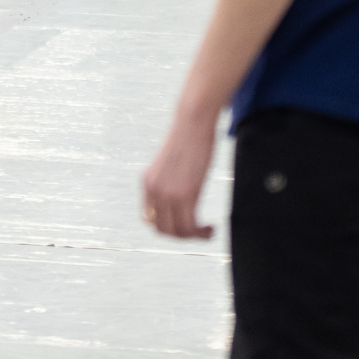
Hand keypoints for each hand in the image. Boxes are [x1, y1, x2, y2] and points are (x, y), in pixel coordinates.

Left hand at [140, 109, 218, 240]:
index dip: (166, 227)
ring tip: (207, 230)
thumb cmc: (187, 139)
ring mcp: (168, 193)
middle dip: (181, 235)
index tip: (183, 224)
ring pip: (177, 232)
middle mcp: (154, 190)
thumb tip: (177, 193)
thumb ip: (168, 180)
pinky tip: (211, 227)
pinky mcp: (186, 193)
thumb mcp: (169, 163)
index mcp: (147, 182)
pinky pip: (190, 227)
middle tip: (198, 230)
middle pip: (162, 230)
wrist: (192, 122)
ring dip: (194, 237)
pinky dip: (201, 233)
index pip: (148, 218)